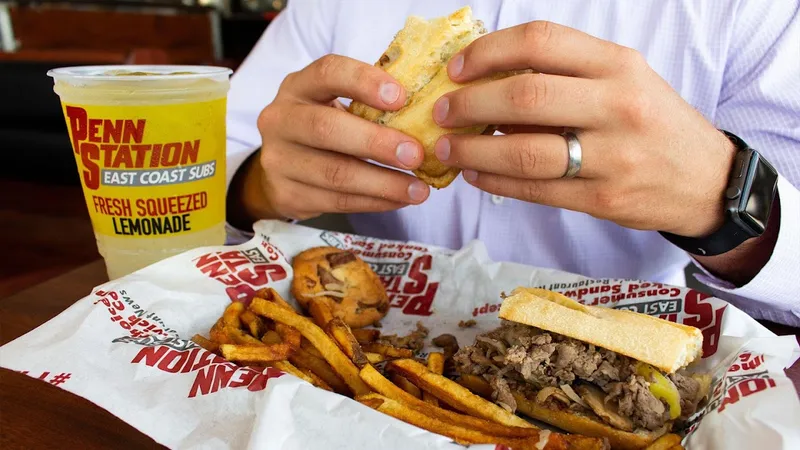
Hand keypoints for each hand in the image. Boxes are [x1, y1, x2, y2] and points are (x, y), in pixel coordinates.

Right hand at [237, 55, 429, 222]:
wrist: (279, 166)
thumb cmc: (323, 126)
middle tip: (416, 155)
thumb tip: (429, 114)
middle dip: (377, 143)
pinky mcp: (285, 194)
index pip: (328, 73)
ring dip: (382, 183)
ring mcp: (278, 159)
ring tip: (418, 189)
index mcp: (298, 86)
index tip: (402, 98)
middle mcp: (280, 119)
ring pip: (334, 173)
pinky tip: (398, 200)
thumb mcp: (333, 103)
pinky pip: (336, 201)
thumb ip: (368, 104)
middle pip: (327, 129)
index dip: (365, 82)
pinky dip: (373, 202)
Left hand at [432, 22, 735, 237]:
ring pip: (525, 151)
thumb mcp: (623, 81)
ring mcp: (613, 155)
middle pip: (526, 96)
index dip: (489, 51)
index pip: (541, 42)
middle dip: (470, 104)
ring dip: (474, 151)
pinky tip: (475, 175)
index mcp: (618, 64)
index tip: (457, 68)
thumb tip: (487, 81)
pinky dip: (496, 182)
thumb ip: (566, 75)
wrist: (706, 179)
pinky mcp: (604, 198)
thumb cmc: (652, 123)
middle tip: (441, 112)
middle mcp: (618, 104)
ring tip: (448, 150)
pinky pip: (536, 190)